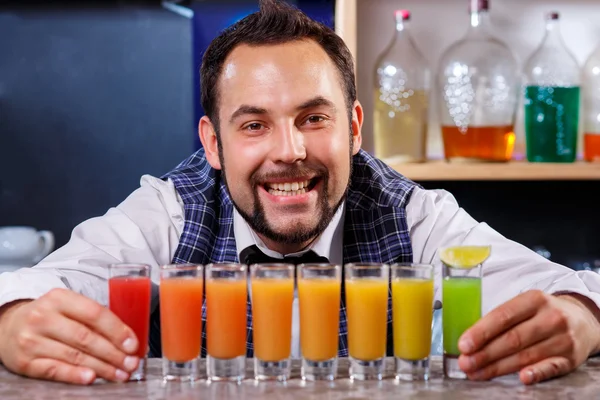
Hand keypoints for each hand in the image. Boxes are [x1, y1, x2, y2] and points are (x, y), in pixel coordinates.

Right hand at [0, 288, 139, 384]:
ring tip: (120, 373)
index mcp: (59, 298)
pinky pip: (54, 370)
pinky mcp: (25, 362)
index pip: (95, 313)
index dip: (117, 330)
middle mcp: (43, 317)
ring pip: (74, 355)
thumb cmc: (49, 317)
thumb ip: (94, 318)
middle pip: (86, 337)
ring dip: (102, 367)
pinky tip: (91, 378)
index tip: (133, 344)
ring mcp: (32, 340)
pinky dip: (74, 375)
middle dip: (113, 353)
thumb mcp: (68, 307)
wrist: (9, 326)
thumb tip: (128, 339)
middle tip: (131, 363)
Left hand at [457, 290, 599, 384]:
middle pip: (513, 338)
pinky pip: (552, 367)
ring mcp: (562, 339)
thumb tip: (470, 339)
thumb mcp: (525, 305)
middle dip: (485, 353)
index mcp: (534, 299)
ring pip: (526, 355)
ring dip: (498, 367)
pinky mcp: (571, 359)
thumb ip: (502, 319)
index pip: (503, 316)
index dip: (481, 332)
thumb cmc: (542, 314)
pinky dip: (536, 373)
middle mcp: (551, 318)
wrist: (582, 321)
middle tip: (465, 363)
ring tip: (477, 372)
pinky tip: (522, 378)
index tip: (464, 345)